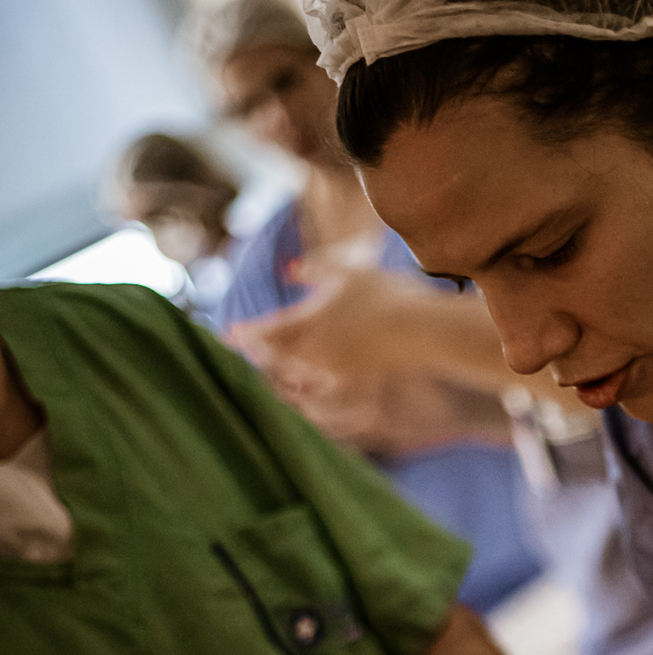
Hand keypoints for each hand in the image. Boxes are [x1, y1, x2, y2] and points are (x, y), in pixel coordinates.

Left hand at [229, 269, 442, 407]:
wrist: (423, 332)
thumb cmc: (387, 295)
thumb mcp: (349, 271)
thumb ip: (316, 268)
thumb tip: (290, 268)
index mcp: (308, 322)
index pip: (265, 332)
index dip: (243, 334)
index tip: (227, 334)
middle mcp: (314, 353)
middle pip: (274, 359)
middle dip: (256, 356)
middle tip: (239, 353)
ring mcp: (332, 371)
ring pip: (293, 376)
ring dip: (276, 372)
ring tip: (264, 368)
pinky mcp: (351, 382)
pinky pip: (316, 386)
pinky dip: (302, 383)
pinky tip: (301, 379)